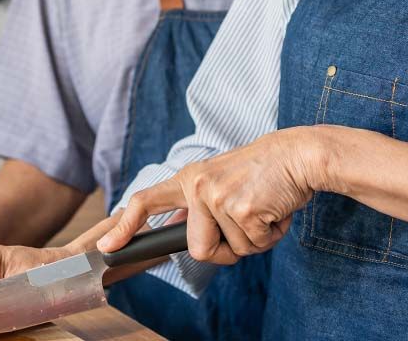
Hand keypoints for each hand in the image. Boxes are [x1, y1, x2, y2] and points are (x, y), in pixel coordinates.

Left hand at [97, 127, 327, 263]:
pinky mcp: (241, 209)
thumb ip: (200, 207)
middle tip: (246, 224)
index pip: (146, 201)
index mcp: (189, 179)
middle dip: (226, 250)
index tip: (109, 246)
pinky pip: (255, 245)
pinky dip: (271, 235)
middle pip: (198, 250)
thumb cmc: (264, 173)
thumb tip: (182, 237)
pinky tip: (274, 209)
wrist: (297, 155)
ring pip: (232, 251)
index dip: (126, 226)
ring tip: (263, 209)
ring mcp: (217, 197)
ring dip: (254, 240)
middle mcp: (197, 186)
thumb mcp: (221, 182)